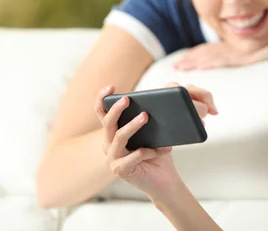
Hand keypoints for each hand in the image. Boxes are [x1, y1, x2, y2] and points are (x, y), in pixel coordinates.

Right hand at [93, 84, 217, 197]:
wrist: (165, 180)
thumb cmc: (158, 154)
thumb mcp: (152, 133)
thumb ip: (146, 120)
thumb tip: (152, 102)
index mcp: (113, 134)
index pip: (102, 114)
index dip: (102, 99)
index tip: (111, 87)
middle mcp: (108, 145)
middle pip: (107, 123)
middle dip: (116, 109)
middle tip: (128, 99)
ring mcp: (112, 159)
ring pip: (119, 138)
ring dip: (132, 126)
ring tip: (146, 116)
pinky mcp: (120, 170)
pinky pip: (134, 156)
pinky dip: (150, 151)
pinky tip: (164, 149)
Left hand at [174, 42, 253, 70]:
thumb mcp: (263, 52)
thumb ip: (250, 55)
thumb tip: (242, 60)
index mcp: (238, 46)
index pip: (212, 50)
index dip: (197, 54)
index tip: (184, 60)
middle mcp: (236, 46)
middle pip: (208, 52)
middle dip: (191, 58)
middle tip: (176, 65)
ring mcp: (240, 51)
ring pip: (212, 55)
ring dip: (195, 61)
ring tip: (181, 66)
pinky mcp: (246, 55)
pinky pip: (225, 59)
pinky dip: (210, 62)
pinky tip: (200, 66)